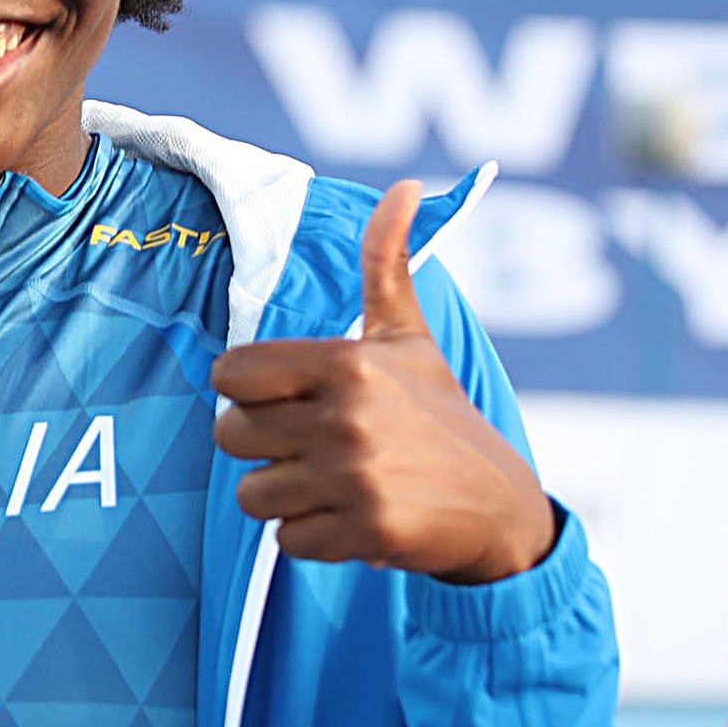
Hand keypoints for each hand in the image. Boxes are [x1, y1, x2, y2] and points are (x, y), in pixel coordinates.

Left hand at [212, 181, 556, 581]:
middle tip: (307, 445)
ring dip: (283, 495)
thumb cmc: (438, 414)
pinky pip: (286, 540)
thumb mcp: (409, 337)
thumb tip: (406, 186)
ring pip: (251, 495)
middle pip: (230, 435)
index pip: (230, 374)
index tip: (279, 398)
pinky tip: (349, 516)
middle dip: (261, 445)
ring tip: (329, 483)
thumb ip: (387, 264)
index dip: (244, 390)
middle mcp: (346, 416)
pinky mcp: (363, 529)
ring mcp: (354, 476)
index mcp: (346, 362)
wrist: (497, 504)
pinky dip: (311, 536)